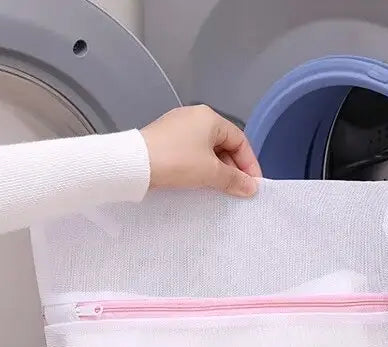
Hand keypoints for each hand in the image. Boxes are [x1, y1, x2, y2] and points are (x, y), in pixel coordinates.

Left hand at [140, 105, 261, 197]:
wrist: (135, 164)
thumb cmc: (177, 162)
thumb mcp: (210, 172)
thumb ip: (234, 180)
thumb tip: (252, 188)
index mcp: (210, 118)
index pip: (240, 140)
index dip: (249, 164)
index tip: (253, 185)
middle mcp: (195, 116)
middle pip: (224, 143)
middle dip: (233, 168)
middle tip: (237, 190)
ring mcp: (178, 126)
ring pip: (207, 149)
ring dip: (217, 169)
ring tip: (221, 189)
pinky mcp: (165, 138)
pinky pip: (191, 152)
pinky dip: (200, 166)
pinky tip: (200, 182)